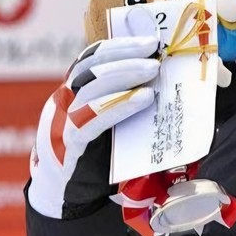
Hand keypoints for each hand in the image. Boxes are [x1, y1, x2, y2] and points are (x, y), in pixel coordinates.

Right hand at [28, 36, 160, 218]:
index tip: (149, 41)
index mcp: (73, 92)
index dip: (119, 45)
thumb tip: (172, 86)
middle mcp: (64, 101)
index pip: (92, 58)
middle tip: (155, 52)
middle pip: (91, 67)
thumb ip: (129, 104)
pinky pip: (92, 120)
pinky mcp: (70, 144)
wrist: (70, 195)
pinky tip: (143, 99)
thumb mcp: (111, 123)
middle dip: (125, 55)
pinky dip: (120, 106)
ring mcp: (63, 121)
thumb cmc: (97, 155)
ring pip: (90, 89)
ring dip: (124, 75)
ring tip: (153, 71)